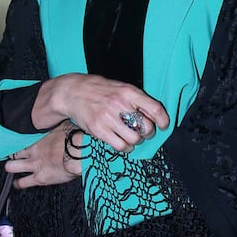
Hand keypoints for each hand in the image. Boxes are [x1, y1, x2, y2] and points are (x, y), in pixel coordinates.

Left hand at [5, 121, 78, 188]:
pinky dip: (18, 184)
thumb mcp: (63, 125)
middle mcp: (32, 151)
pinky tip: (17, 183)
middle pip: (12, 152)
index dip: (16, 140)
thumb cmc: (76, 138)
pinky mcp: (39, 178)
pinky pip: (22, 183)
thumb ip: (54, 125)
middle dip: (11, 154)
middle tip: (13, 155)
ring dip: (12, 167)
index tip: (15, 140)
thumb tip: (56, 116)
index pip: (19, 138)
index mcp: (38, 138)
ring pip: (11, 166)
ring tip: (12, 168)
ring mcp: (34, 165)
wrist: (81, 152)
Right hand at [32, 74, 169, 151]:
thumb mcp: (121, 88)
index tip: (163, 125)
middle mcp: (119, 104)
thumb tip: (155, 116)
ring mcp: (108, 118)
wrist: (73, 92)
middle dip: (148, 133)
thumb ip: (137, 100)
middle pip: (146, 127)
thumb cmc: (101, 90)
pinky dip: (125, 148)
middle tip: (144, 133)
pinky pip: (119, 146)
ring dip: (136, 141)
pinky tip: (123, 143)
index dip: (163, 120)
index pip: (155, 108)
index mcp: (128, 92)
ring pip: (134, 139)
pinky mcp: (98, 130)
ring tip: (132, 137)